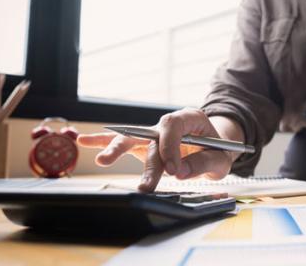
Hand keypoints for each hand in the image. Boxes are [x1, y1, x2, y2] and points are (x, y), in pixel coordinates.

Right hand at [77, 108, 234, 191]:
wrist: (215, 148)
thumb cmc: (219, 152)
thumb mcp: (221, 158)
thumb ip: (203, 163)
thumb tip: (180, 172)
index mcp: (190, 117)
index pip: (174, 125)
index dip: (171, 146)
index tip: (174, 169)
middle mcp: (169, 122)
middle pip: (153, 137)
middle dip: (150, 163)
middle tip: (147, 187)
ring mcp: (155, 132)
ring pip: (133, 137)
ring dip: (117, 148)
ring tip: (102, 160)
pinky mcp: (144, 144)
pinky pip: (124, 141)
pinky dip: (105, 142)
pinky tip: (84, 141)